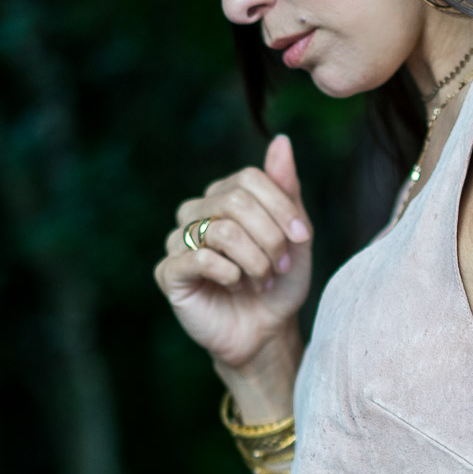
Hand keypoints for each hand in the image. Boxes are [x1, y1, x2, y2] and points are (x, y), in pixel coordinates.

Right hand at [155, 134, 311, 372]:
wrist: (264, 333)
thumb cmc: (278, 284)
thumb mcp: (294, 237)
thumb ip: (286, 189)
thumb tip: (281, 140)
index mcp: (223, 197)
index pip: (250, 179)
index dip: (281, 207)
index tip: (303, 239)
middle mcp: (196, 213)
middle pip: (237, 202)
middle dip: (271, 237)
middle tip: (281, 267)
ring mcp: (179, 241)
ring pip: (222, 230)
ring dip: (255, 260)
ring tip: (262, 280)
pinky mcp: (169, 273)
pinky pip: (201, 259)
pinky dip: (230, 273)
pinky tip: (237, 286)